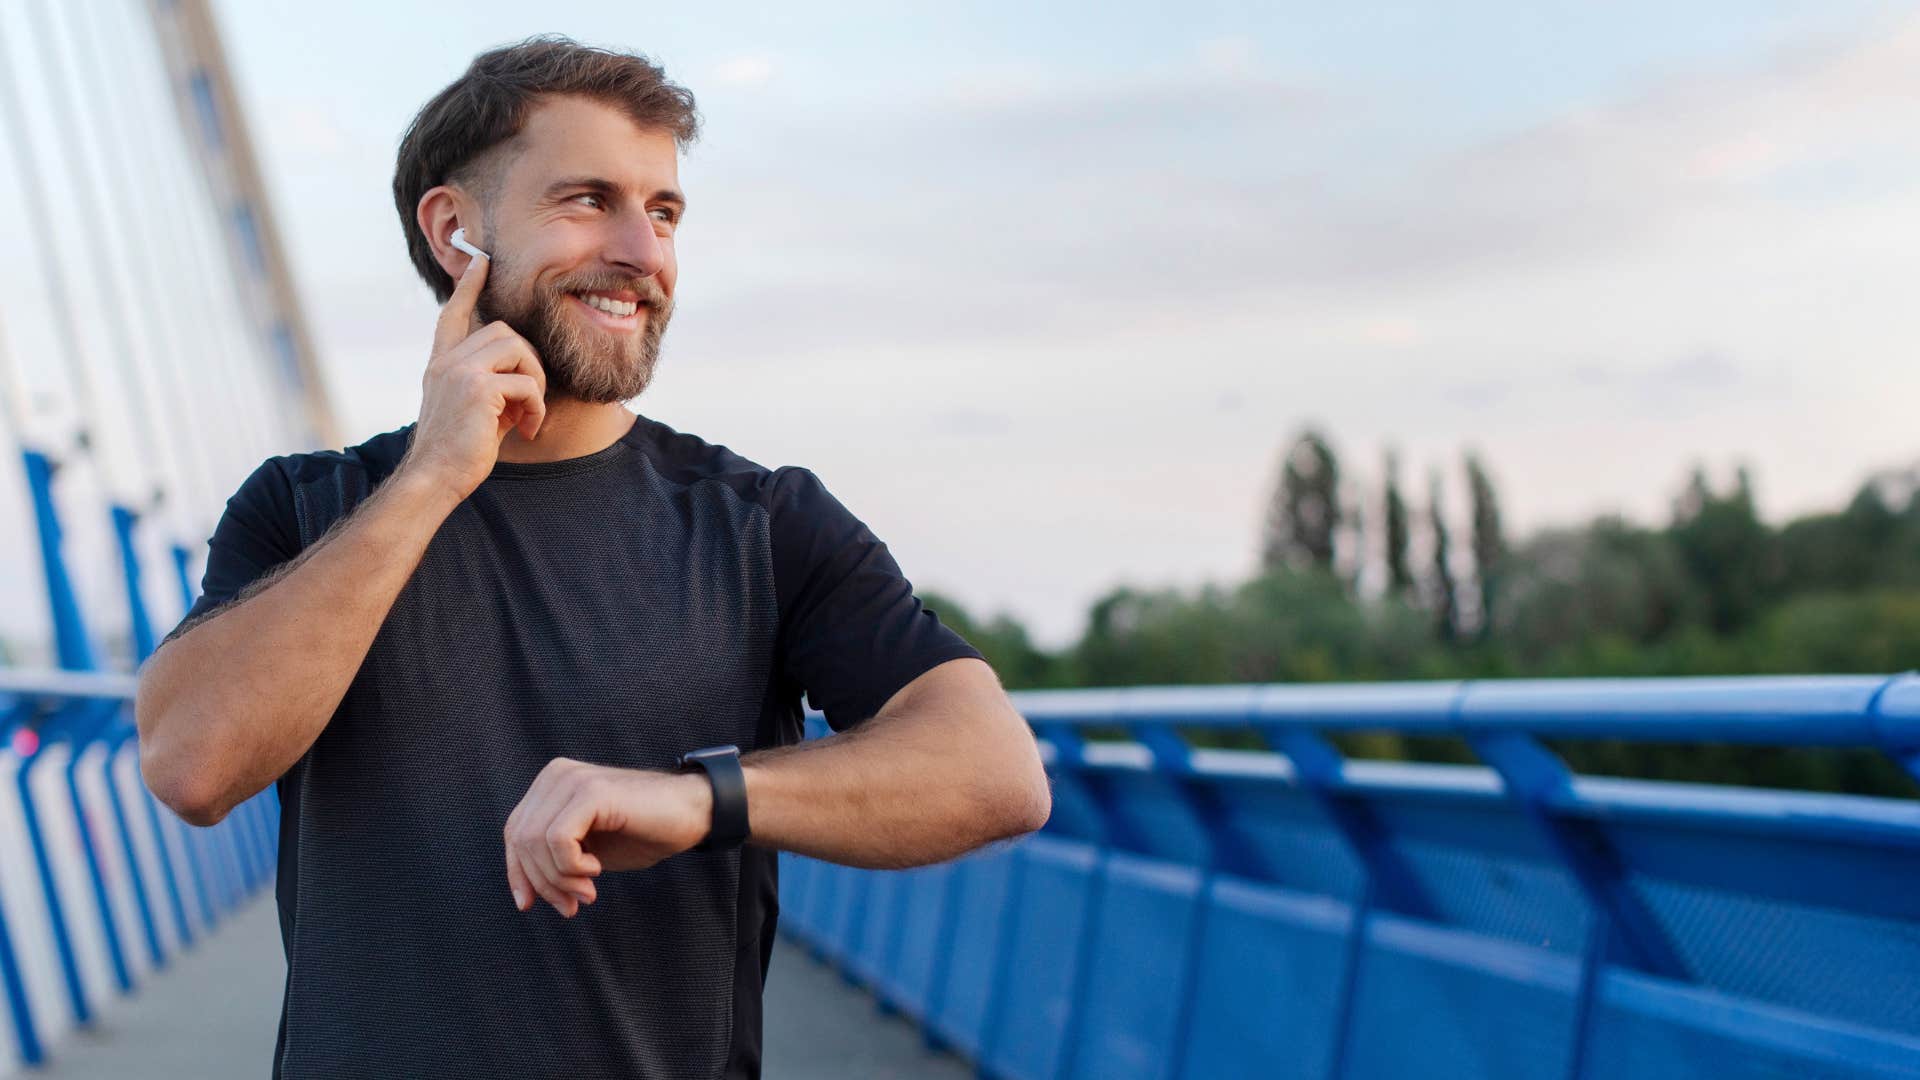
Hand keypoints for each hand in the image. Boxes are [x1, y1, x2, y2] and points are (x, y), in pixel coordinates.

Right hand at [397, 251, 548, 500]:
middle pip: (502, 329)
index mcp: (441, 364)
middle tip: (531, 399)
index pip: (454, 313)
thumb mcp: (475, 411)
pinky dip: (536, 407)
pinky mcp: (477, 388)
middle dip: (528, 360)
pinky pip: (527, 383)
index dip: (469, 285)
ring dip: (535, 381)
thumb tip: (527, 378)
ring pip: (517, 348)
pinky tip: (528, 430)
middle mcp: (446, 361)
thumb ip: (492, 386)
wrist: (435, 478)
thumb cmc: (459, 453)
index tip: (481, 259)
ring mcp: (459, 371)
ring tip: (529, 413)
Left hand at [502, 757, 713, 917]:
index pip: (514, 833)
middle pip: (521, 839)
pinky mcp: (591, 791)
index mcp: (552, 784)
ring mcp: (573, 779)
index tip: (531, 906)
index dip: (519, 874)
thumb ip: (553, 862)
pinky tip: (596, 870)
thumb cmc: (644, 832)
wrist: (692, 814)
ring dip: (559, 879)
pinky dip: (571, 866)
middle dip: (543, 882)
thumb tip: (523, 899)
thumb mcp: (588, 851)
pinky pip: (558, 839)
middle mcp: (557, 775)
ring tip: (588, 892)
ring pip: (535, 842)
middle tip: (573, 905)